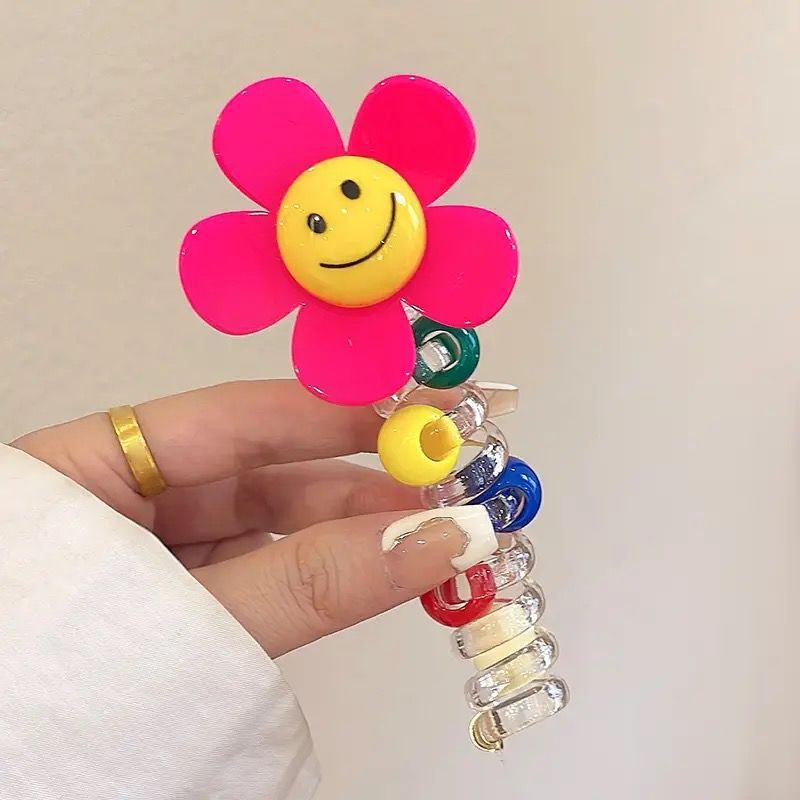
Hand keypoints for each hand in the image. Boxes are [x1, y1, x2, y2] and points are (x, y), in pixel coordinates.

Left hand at [11, 380, 494, 656]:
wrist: (2, 789)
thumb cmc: (52, 691)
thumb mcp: (187, 622)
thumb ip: (307, 581)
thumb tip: (435, 538)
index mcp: (93, 466)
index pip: (238, 417)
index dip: (339, 410)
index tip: (425, 407)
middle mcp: (129, 500)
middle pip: (264, 470)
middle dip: (363, 480)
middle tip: (450, 486)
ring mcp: (160, 552)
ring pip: (273, 525)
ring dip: (357, 529)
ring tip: (437, 533)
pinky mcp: (186, 600)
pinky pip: (268, 570)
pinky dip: (327, 571)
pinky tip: (384, 568)